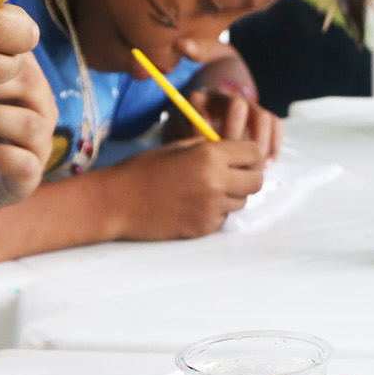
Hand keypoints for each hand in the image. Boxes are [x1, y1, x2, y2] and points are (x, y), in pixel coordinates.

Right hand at [105, 138, 265, 239]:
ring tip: (205, 190)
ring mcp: (211, 208)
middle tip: (231, 175)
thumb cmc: (143, 170)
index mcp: (210, 155)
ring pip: (241, 202)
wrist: (117, 202)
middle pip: (256, 182)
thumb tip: (234, 151)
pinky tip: (192, 205)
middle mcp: (216, 182)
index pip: (255, 153)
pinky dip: (214, 212)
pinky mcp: (203, 228)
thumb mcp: (178, 146)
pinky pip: (222, 218)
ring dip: (231, 195)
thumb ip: (209, 147)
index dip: (250, 154)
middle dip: (247, 176)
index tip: (241, 157)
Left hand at [167, 87, 282, 161]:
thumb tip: (195, 166)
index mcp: (197, 100)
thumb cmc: (183, 137)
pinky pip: (275, 123)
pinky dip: (274, 145)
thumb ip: (182, 147)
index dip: (207, 137)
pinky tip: (265, 165)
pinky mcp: (260, 114)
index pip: (203, 111)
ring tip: (254, 168)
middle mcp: (223, 97)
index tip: (206, 159)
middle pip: (238, 107)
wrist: (199, 118)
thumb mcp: (175, 137)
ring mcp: (245, 103)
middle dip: (236, 137)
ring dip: (260, 143)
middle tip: (232, 164)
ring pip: (262, 115)